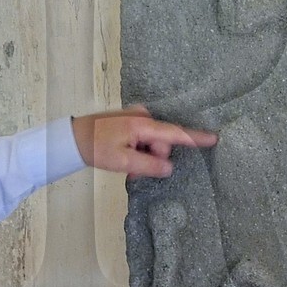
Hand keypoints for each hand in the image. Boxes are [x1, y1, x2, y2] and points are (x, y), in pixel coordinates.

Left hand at [71, 107, 218, 176]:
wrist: (71, 137)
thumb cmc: (96, 148)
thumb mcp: (122, 161)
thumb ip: (148, 165)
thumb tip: (169, 168)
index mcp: (143, 124)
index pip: (175, 133)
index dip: (195, 138)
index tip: (215, 138)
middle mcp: (143, 116)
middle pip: (162, 142)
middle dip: (153, 158)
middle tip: (133, 171)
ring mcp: (136, 117)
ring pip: (153, 143)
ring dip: (144, 156)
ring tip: (126, 164)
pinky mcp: (130, 120)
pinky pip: (144, 138)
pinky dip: (139, 150)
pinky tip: (125, 155)